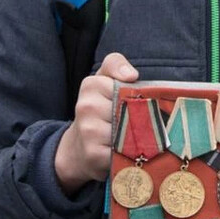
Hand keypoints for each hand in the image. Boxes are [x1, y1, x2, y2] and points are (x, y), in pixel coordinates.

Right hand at [55, 52, 137, 194]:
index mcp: (91, 85)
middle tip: (137, 122)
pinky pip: (125, 151)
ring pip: (131, 129)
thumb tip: (131, 75)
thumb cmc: (98, 110)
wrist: (77, 149)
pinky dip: (130, 152)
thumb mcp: (103, 80)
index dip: (138, 96)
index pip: (129, 87)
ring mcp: (89, 130)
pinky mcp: (94, 154)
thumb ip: (116, 64)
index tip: (132, 102)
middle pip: (133, 109)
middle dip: (141, 117)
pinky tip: (124, 151)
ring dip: (138, 135)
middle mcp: (87, 106)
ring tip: (131, 136)